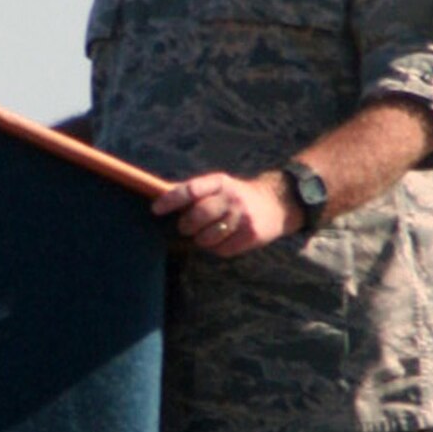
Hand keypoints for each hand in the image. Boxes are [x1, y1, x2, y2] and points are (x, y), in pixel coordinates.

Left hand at [151, 171, 296, 257]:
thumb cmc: (237, 196)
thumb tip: (161, 199)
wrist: (277, 203)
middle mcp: (232, 197)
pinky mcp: (250, 235)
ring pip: (207, 237)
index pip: (191, 189)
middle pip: (198, 216)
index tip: (155, 209)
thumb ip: (195, 192)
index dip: (171, 200)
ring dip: (201, 239)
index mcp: (220, 182)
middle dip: (186, 226)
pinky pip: (222, 250)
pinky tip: (223, 240)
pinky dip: (217, 248)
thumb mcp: (220, 185)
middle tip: (186, 227)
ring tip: (207, 233)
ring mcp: (243, 217)